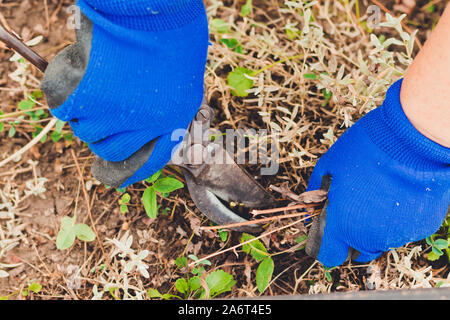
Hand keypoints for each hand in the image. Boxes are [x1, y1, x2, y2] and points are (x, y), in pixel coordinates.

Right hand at [41, 0, 208, 186]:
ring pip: (82, 128)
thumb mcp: (186, 86)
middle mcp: (139, 127)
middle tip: (107, 103)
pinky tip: (82, 70)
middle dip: (105, 132)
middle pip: (107, 150)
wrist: (153, 7)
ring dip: (86, 108)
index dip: (125, 169)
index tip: (111, 169)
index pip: (140, 165)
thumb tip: (150, 138)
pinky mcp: (80, 94)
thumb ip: (168, 118)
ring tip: (101, 76)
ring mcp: (108, 112)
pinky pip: (61, 105)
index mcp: (169, 126)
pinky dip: (66, 89)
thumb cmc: (174, 39)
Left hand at [305, 79, 449, 267]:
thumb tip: (308, 209)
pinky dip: (395, 219)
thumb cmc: (364, 151)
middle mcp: (369, 238)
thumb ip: (314, 194)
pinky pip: (401, 231)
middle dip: (348, 237)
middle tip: (350, 210)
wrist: (412, 141)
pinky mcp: (421, 228)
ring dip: (373, 228)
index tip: (325, 230)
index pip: (328, 255)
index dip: (324, 244)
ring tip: (375, 196)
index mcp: (342, 225)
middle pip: (355, 252)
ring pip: (379, 242)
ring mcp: (398, 235)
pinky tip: (395, 194)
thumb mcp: (327, 167)